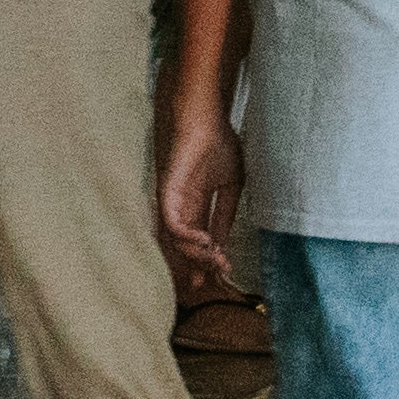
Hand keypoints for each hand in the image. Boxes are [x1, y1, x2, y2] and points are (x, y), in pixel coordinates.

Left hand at [159, 104, 245, 269]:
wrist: (208, 119)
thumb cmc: (219, 143)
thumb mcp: (232, 186)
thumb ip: (226, 214)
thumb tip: (223, 243)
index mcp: (195, 206)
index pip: (198, 241)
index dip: (208, 260)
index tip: (224, 273)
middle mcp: (180, 208)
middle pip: (184, 247)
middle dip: (199, 267)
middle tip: (216, 278)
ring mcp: (171, 203)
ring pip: (176, 242)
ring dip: (196, 257)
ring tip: (216, 261)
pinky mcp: (167, 194)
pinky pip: (172, 226)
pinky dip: (188, 240)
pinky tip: (207, 243)